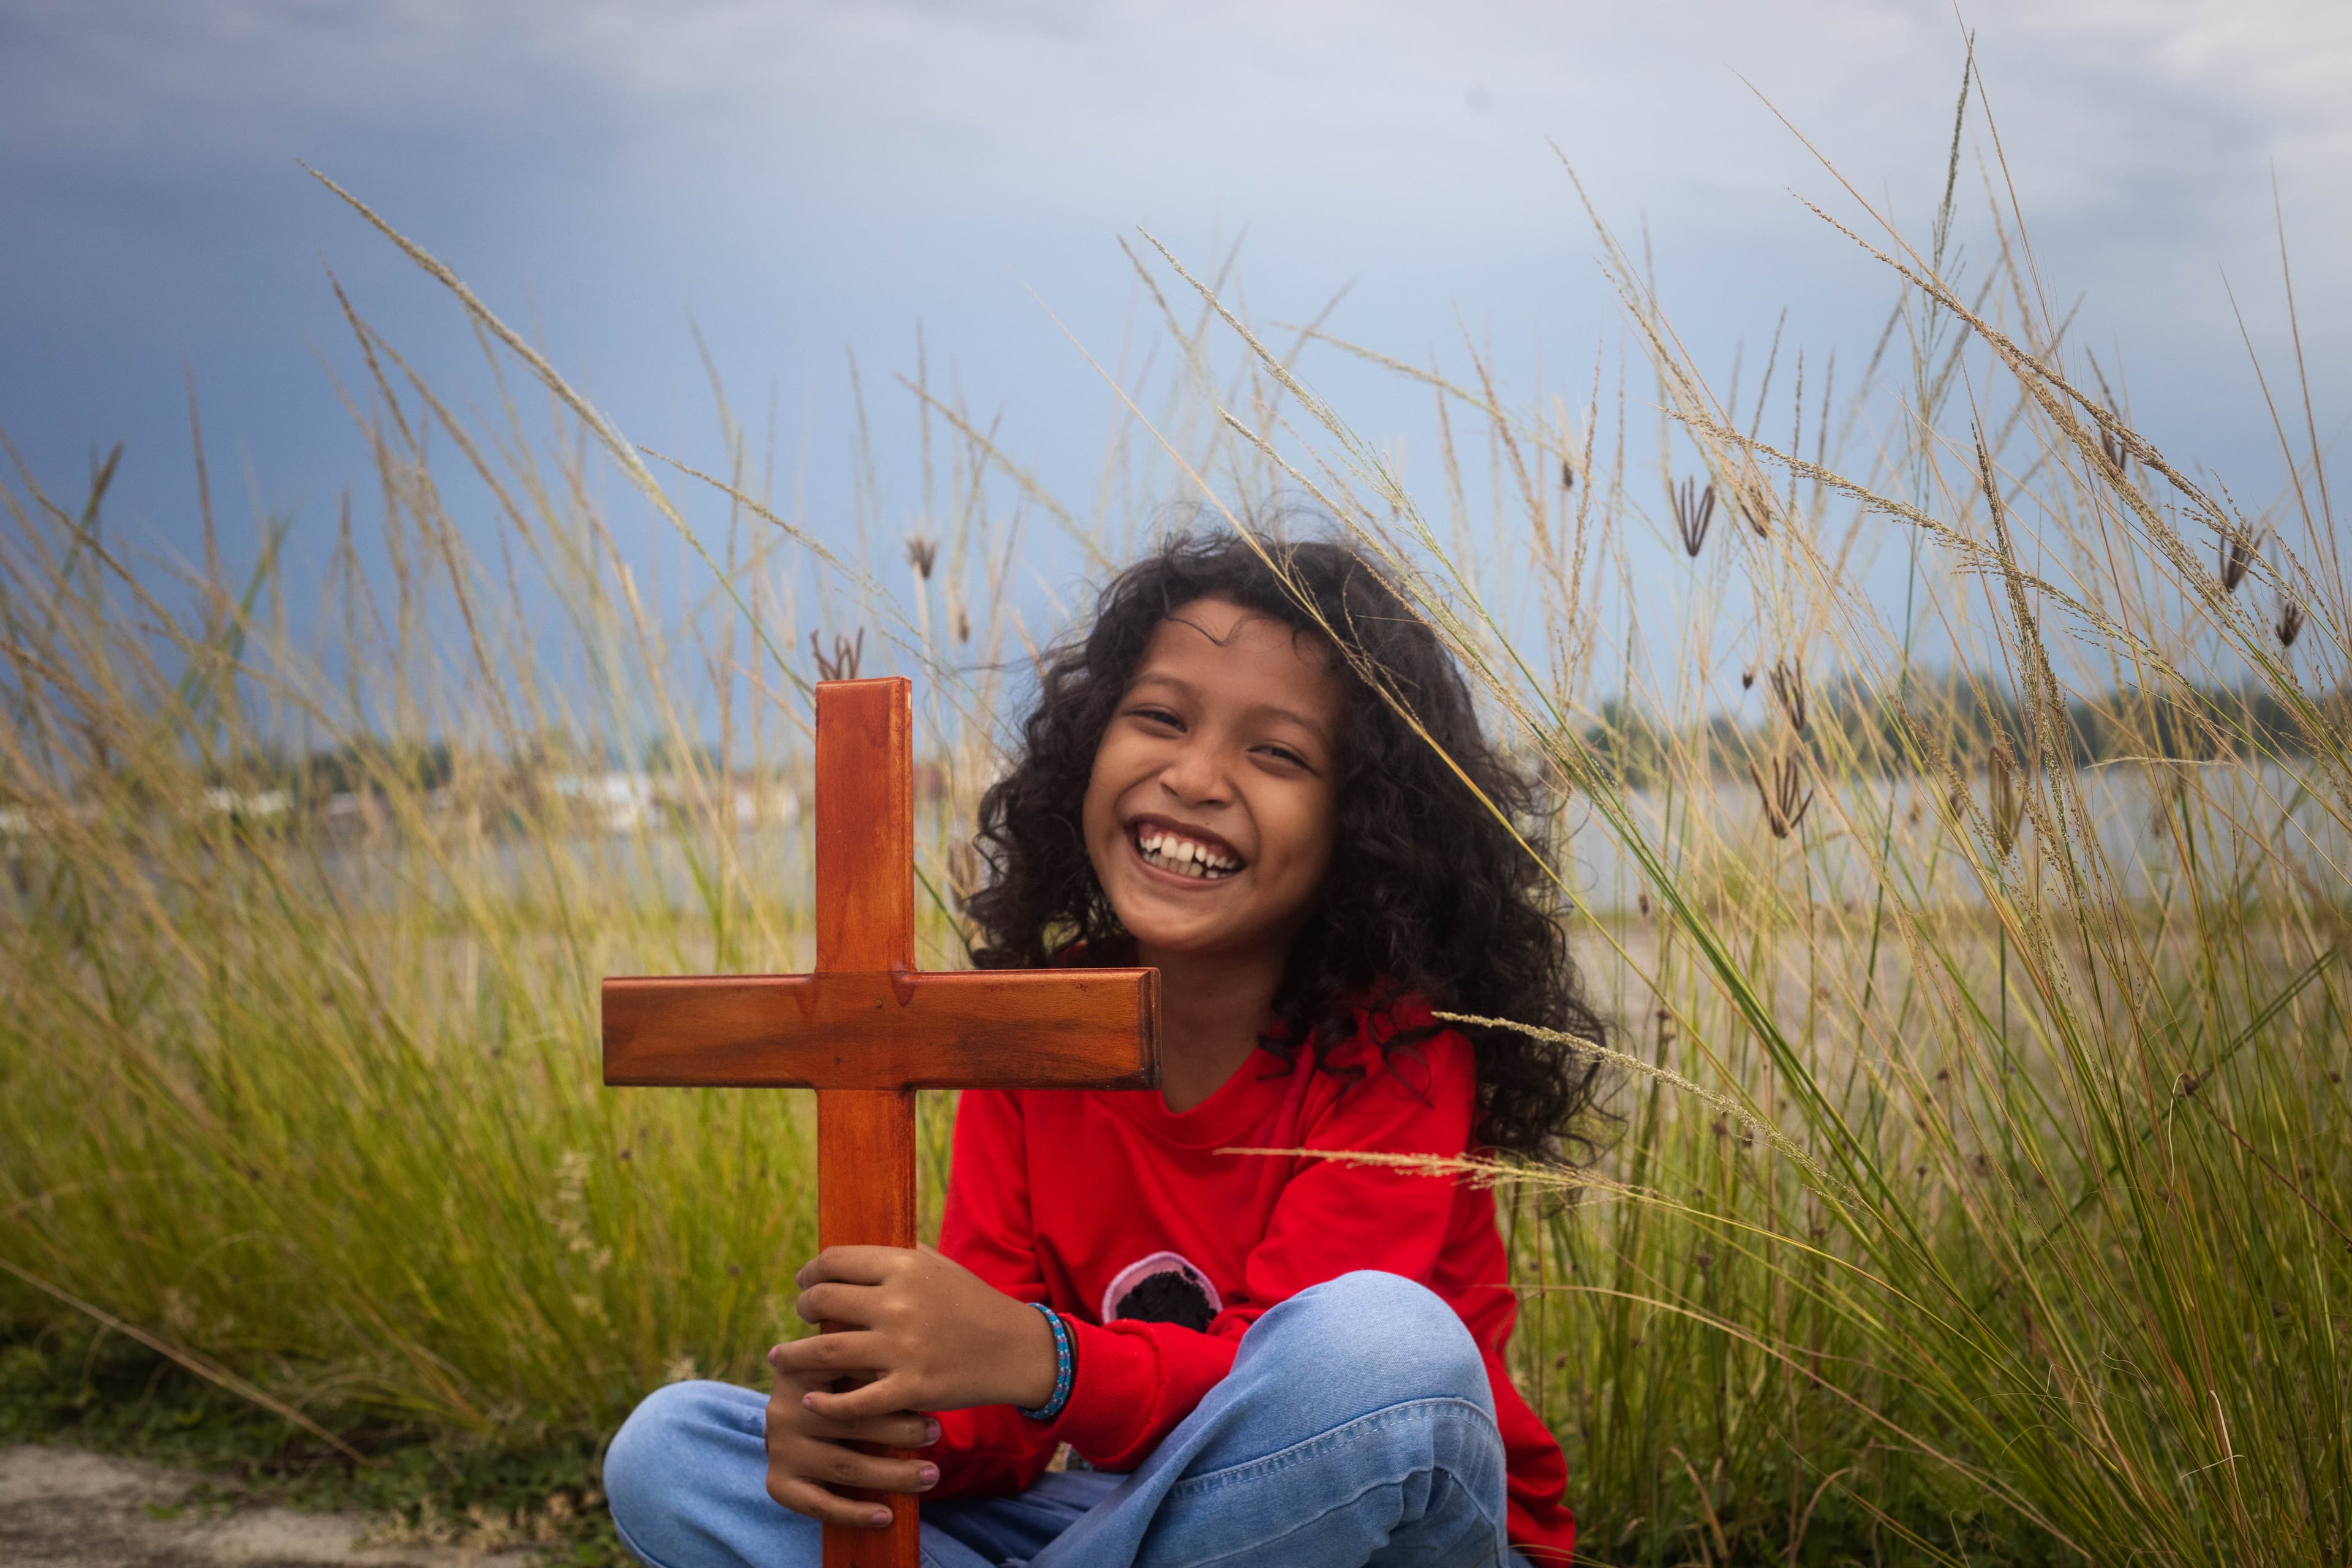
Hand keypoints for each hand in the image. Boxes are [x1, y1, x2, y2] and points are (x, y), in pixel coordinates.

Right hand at [761, 1358, 939, 1529]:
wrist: (796, 1420)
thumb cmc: (835, 1385)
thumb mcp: (844, 1363)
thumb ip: (867, 1358)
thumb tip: (919, 1358)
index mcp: (799, 1368)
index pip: (848, 1376)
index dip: (889, 1384)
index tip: (930, 1390)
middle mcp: (784, 1409)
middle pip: (852, 1422)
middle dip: (902, 1431)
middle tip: (936, 1433)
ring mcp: (779, 1448)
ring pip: (845, 1466)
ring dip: (893, 1475)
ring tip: (930, 1475)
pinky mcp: (779, 1482)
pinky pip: (818, 1504)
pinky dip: (854, 1514)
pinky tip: (887, 1516)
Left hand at [774, 1243, 1059, 1423]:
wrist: (1015, 1349)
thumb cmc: (973, 1303)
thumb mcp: (940, 1266)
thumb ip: (899, 1255)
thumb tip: (852, 1252)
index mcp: (905, 1266)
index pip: (835, 1261)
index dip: (811, 1272)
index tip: (805, 1283)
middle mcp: (899, 1304)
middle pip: (822, 1302)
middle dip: (802, 1308)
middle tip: (800, 1316)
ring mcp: (903, 1349)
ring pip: (824, 1352)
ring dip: (792, 1357)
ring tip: (780, 1359)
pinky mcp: (910, 1389)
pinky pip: (852, 1402)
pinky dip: (823, 1404)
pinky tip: (809, 1401)